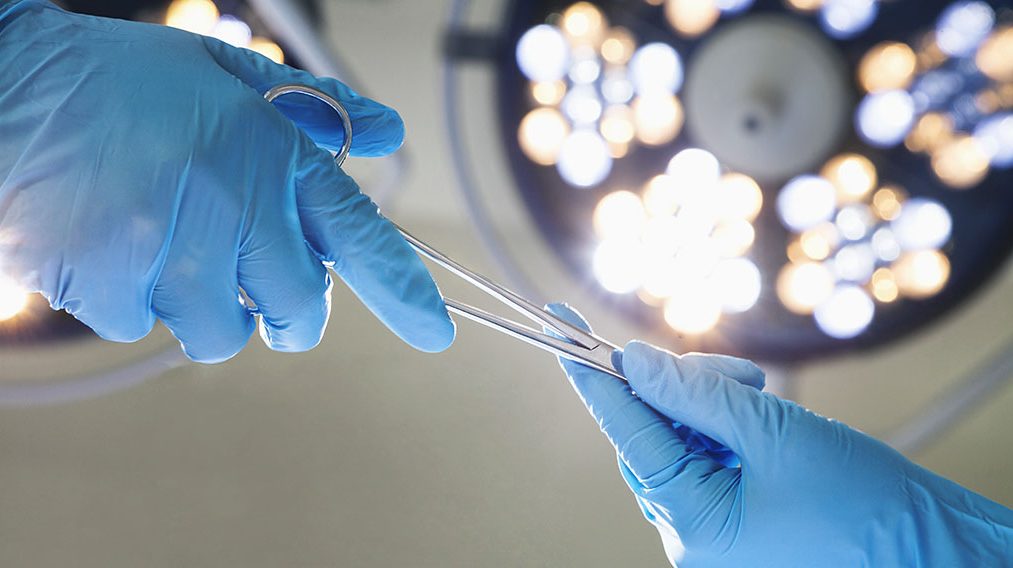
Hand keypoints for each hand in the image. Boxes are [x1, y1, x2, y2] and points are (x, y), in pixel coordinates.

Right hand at [0, 1, 453, 360]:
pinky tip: (115, 245)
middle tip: (261, 282)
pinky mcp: (112, 287)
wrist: (5, 89)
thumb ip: (315, 110)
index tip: (435, 332)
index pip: (359, 237)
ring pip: (224, 332)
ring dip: (210, 304)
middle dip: (291, 312)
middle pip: (299, 313)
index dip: (404, 291)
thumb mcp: (228, 76)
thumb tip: (382, 134)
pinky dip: (139, 300)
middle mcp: (233, 210)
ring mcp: (171, 255)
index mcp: (271, 155)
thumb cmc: (121, 82)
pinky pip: (148, 327)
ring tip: (169, 241)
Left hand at [547, 303, 1012, 566]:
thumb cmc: (868, 509)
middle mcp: (693, 535)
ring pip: (679, 443)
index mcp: (695, 525)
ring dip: (708, 404)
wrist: (937, 552)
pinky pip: (705, 459)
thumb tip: (635, 361)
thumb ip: (698, 396)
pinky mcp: (734, 518)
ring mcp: (713, 530)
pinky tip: (760, 412)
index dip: (594, 378)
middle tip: (732, 374)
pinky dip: (723, 426)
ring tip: (762, 394)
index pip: (628, 435)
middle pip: (652, 435)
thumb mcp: (777, 435)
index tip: (561, 330)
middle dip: (680, 390)